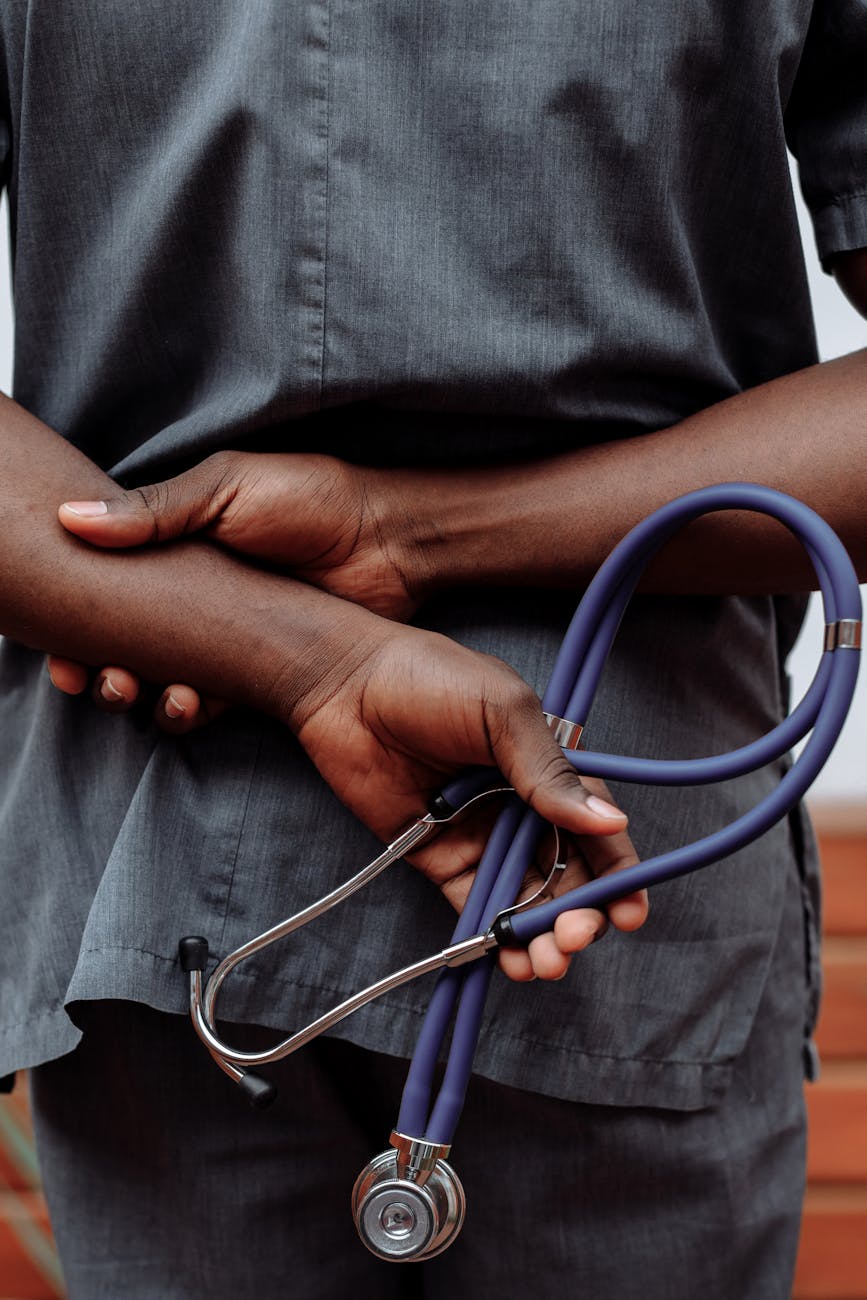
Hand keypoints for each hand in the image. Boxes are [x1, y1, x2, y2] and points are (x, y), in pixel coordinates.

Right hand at [50, 451, 417, 727]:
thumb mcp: (226, 488)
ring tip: (131, 690)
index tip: (57, 646)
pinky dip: (186, 710)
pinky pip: (208, 700)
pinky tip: (182, 704)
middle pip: (122, 640)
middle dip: (96, 666)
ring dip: (135, 692)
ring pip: (158, 675)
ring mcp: (221, 635)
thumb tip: (71, 519)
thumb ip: (155, 510)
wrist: (388, 539)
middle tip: (92, 678)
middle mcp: (190, 593)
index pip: (105, 585)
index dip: (74, 619)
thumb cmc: (309, 498)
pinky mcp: (255, 670)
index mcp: (172, 543)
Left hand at [280, 617, 645, 980]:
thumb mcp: (503, 711)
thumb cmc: (430, 678)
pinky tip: (511, 960)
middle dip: (581, 916)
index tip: (630, 914)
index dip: (618, 874)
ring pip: (525, 899)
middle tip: (574, 938)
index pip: (597, 828)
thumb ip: (550, 771)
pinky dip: (495, 938)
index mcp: (549, 767)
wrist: (346, 686)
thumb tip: (611, 821)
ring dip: (541, 936)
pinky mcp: (440, 858)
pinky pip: (475, 905)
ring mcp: (482, 835)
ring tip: (545, 961)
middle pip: (567, 875)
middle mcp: (522, 807)